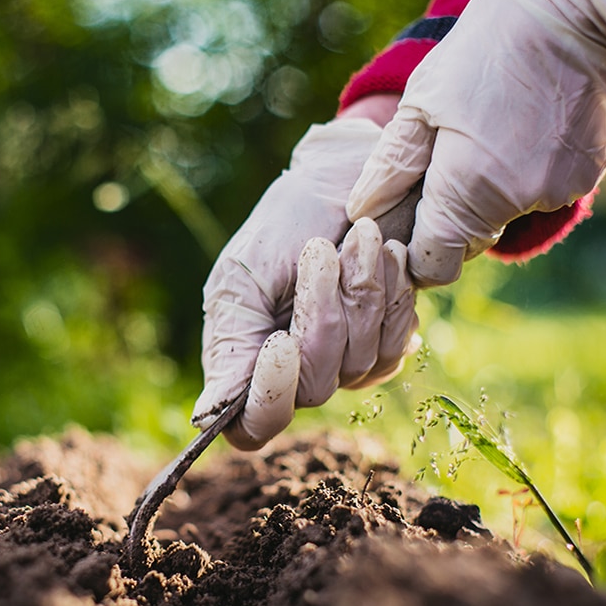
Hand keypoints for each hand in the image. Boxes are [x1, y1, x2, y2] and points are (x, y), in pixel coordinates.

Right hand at [193, 118, 419, 450]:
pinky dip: (393, 294)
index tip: (280, 343)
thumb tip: (211, 413)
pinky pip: (395, 344)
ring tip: (359, 235)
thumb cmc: (287, 221)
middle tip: (322, 249)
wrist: (350, 180)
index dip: (268, 399)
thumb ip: (232, 340)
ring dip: (362, 291)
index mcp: (243, 360)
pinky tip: (386, 254)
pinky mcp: (383, 345)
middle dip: (324, 312)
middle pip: (315, 388)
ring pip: (361, 363)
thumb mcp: (246, 272)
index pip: (253, 426)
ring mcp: (342, 365)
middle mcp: (293, 375)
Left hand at [346, 0, 605, 287]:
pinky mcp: (590, 173)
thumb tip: (362, 212)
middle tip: (446, 160)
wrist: (577, 7)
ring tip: (490, 130)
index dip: (417, 253)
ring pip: (509, 212)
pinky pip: (546, 188)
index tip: (410, 224)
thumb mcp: (421, 102)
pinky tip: (526, 124)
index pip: (435, 265)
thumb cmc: (485, 50)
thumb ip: (391, 166)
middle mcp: (516, 204)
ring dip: (493, 188)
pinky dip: (531, 169)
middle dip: (453, 214)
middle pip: (472, 239)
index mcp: (466, 192)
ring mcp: (560, 191)